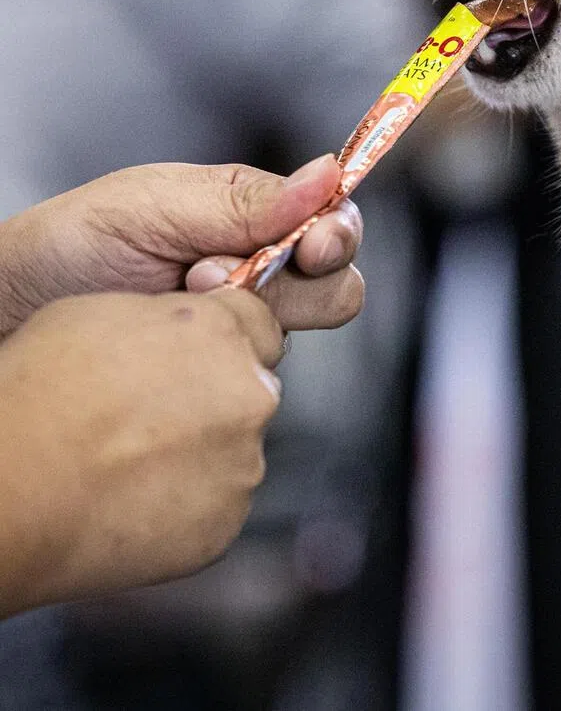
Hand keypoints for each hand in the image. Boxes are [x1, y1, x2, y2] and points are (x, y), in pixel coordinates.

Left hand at [0, 157, 363, 336]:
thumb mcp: (156, 205)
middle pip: (337, 283)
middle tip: (212, 273)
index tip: (313, 245)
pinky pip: (258, 372)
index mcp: (256, 212)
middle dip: (290, 281)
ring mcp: (245, 323)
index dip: (336, 234)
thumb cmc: (72, 248)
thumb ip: (246, 199)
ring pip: (301, 330)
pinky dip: (224, 357)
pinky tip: (175, 342)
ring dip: (248, 315)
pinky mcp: (226, 371)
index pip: (335, 221)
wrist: (10, 317)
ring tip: (180, 300)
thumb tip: (329, 172)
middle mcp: (263, 269)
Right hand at [0, 290, 283, 614]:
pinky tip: (134, 498)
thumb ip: (170, 319)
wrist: (12, 487)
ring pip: (236, 449)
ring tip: (133, 461)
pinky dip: (186, 502)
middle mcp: (249, 395)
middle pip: (252, 388)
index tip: (201, 356)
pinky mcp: (226, 522)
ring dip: (201, 452)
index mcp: (221, 335)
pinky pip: (216, 503)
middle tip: (153, 416)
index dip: (227, 340)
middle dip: (216, 396)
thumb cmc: (40, 398)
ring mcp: (242, 463)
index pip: (260, 324)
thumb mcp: (103, 313)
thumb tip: (186, 329)